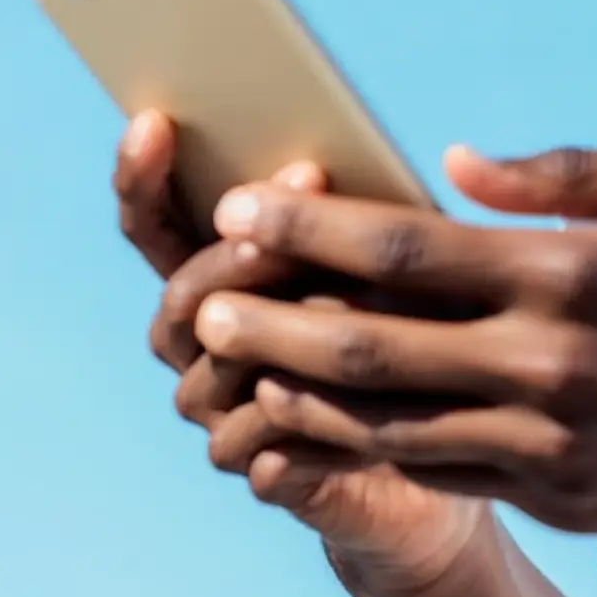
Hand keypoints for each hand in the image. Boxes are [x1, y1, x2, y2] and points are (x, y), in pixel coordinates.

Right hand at [113, 112, 491, 590]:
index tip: (155, 121)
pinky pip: (258, 445)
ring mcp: (223, 415)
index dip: (145, 178)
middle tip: (283, 211)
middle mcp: (198, 348)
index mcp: (213, 279)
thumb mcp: (383, 249)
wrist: (451, 440)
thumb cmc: (417, 320)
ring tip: (347, 300)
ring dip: (280, 329)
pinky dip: (296, 415)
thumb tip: (316, 160)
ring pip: (218, 369)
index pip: (154, 224)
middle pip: (181, 296)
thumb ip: (338, 210)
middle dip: (233, 254)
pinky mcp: (265, 474)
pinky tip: (335, 397)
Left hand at [194, 142, 596, 541]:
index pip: (405, 245)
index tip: (242, 208)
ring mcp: (551, 438)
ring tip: (237, 373)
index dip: (309, 228)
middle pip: (372, 344)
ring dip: (301, 399)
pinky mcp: (561, 497)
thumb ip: (563, 172)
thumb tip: (459, 159)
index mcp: (569, 270)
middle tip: (206, 304)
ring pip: (390, 424)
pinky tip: (316, 433)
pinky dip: (367, 454)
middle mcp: (549, 359)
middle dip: (274, 322)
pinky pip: (441, 473)